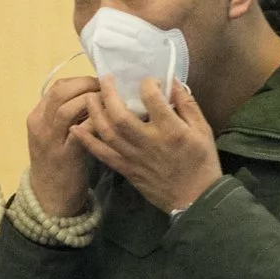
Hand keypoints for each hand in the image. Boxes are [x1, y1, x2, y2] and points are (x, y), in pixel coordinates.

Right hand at [26, 74, 103, 215]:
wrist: (49, 198)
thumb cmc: (58, 163)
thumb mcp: (55, 135)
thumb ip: (67, 116)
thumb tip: (96, 94)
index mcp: (37, 117)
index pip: (57, 87)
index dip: (80, 80)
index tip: (99, 82)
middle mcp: (40, 125)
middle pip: (61, 92)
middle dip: (86, 85)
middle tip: (107, 88)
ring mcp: (50, 140)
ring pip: (67, 108)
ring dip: (91, 101)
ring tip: (110, 103)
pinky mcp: (65, 155)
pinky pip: (80, 131)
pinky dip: (95, 122)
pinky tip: (109, 122)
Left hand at [74, 75, 222, 214]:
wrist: (196, 199)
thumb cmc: (202, 163)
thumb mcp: (203, 131)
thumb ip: (188, 105)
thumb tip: (172, 82)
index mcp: (170, 130)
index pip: (152, 99)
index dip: (147, 84)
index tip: (148, 81)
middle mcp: (148, 142)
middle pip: (120, 116)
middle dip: (109, 94)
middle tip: (105, 78)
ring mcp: (134, 157)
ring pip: (107, 132)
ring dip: (94, 112)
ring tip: (89, 96)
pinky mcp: (126, 169)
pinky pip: (102, 154)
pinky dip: (87, 141)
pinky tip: (76, 128)